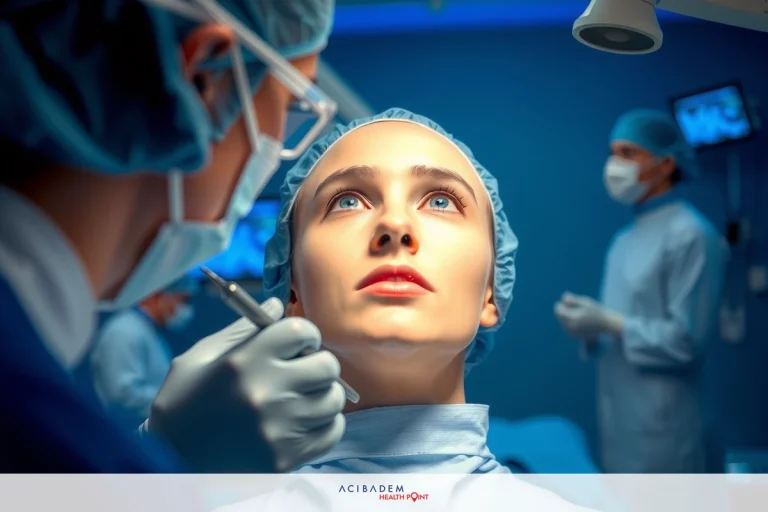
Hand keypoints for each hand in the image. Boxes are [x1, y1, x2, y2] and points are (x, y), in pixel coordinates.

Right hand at [147, 298, 345, 472]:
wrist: (169, 462)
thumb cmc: (183, 403)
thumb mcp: (201, 356)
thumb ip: (244, 329)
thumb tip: (277, 302)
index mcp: (245, 361)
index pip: (301, 330)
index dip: (305, 333)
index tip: (299, 343)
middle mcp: (267, 393)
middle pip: (327, 364)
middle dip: (318, 362)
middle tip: (304, 370)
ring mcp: (280, 428)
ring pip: (333, 399)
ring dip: (322, 394)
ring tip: (302, 398)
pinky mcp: (287, 457)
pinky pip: (332, 432)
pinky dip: (324, 424)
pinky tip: (304, 422)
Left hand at [553, 292, 622, 339]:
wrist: (606, 325)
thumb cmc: (597, 311)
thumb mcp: (585, 303)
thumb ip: (573, 300)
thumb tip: (563, 298)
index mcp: (572, 319)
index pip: (558, 311)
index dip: (560, 305)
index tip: (568, 301)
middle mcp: (570, 327)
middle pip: (559, 316)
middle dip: (563, 310)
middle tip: (574, 306)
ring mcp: (572, 333)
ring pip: (562, 322)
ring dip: (566, 316)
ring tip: (578, 313)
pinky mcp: (574, 335)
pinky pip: (566, 326)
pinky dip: (569, 321)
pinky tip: (579, 318)